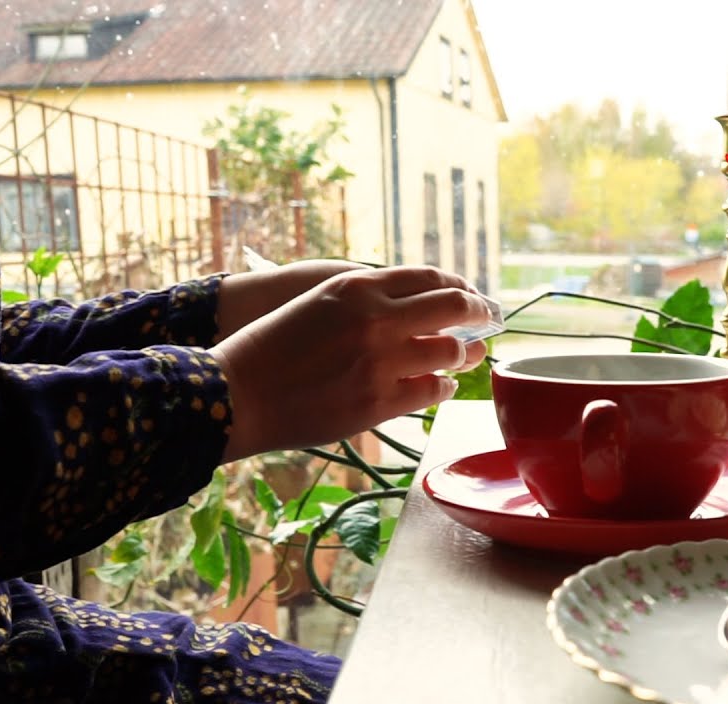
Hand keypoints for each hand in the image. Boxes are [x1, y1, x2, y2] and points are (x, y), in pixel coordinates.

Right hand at [210, 265, 489, 461]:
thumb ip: (366, 298)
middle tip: (490, 318)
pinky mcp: (378, 401)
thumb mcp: (318, 302)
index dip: (459, 285)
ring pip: (450, 350)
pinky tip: (441, 385)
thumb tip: (415, 303)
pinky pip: (431, 390)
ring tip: (469, 354)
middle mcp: (374, 318)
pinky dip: (443, 386)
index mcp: (357, 286)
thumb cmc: (271, 346)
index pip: (430, 277)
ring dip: (465, 352)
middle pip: (453, 305)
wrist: (237, 393)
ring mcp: (379, 361)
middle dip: (480, 311)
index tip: (470, 294)